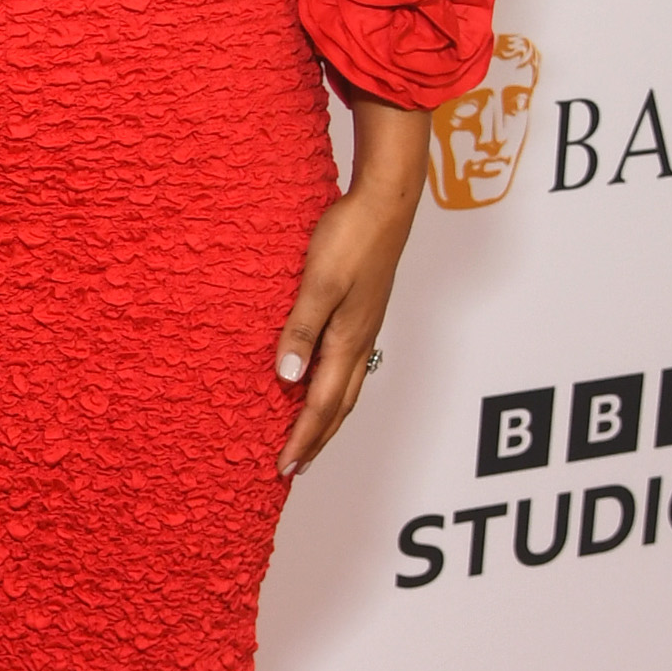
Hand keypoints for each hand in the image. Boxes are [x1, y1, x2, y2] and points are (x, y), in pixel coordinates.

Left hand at [275, 103, 429, 475]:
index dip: (304, 439)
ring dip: (326, 417)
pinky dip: (331, 385)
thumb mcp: (318, 283)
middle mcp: (360, 340)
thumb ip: (302, 329)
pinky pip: (346, 363)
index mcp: (349, 339)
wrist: (386, 202)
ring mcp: (364, 326)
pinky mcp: (363, 311)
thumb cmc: (351, 236)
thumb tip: (288, 378)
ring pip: (345, 385)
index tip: (285, 468)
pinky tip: (318, 379)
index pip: (323, 405)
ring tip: (308, 436)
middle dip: (317, 439)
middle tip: (295, 467)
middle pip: (339, 405)